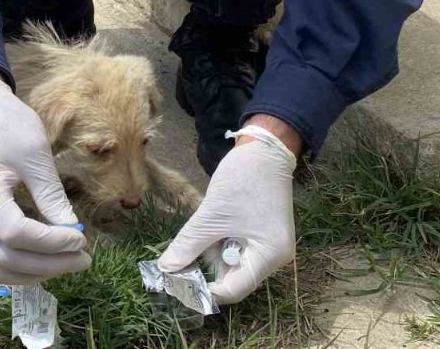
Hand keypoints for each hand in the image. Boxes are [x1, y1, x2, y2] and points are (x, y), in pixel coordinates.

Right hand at [0, 76, 90, 284]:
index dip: (51, 242)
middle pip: (5, 257)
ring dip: (30, 274)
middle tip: (83, 258)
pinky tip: (39, 265)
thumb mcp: (36, 154)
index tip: (80, 237)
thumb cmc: (8, 125)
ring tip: (64, 264)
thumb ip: (51, 195)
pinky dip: (10, 272)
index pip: (15, 233)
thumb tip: (72, 230)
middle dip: (48, 264)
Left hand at [157, 124, 296, 304]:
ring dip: (210, 255)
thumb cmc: (242, 180)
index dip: (204, 291)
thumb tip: (165, 269)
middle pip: (234, 279)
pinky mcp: (261, 235)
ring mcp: (269, 246)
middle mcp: (275, 258)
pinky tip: (207, 230)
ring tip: (193, 238)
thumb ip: (188, 245)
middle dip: (205, 271)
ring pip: (232, 264)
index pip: (234, 290)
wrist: (263, 149)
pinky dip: (218, 244)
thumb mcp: (210, 216)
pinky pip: (236, 250)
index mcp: (269, 256)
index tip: (176, 283)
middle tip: (177, 263)